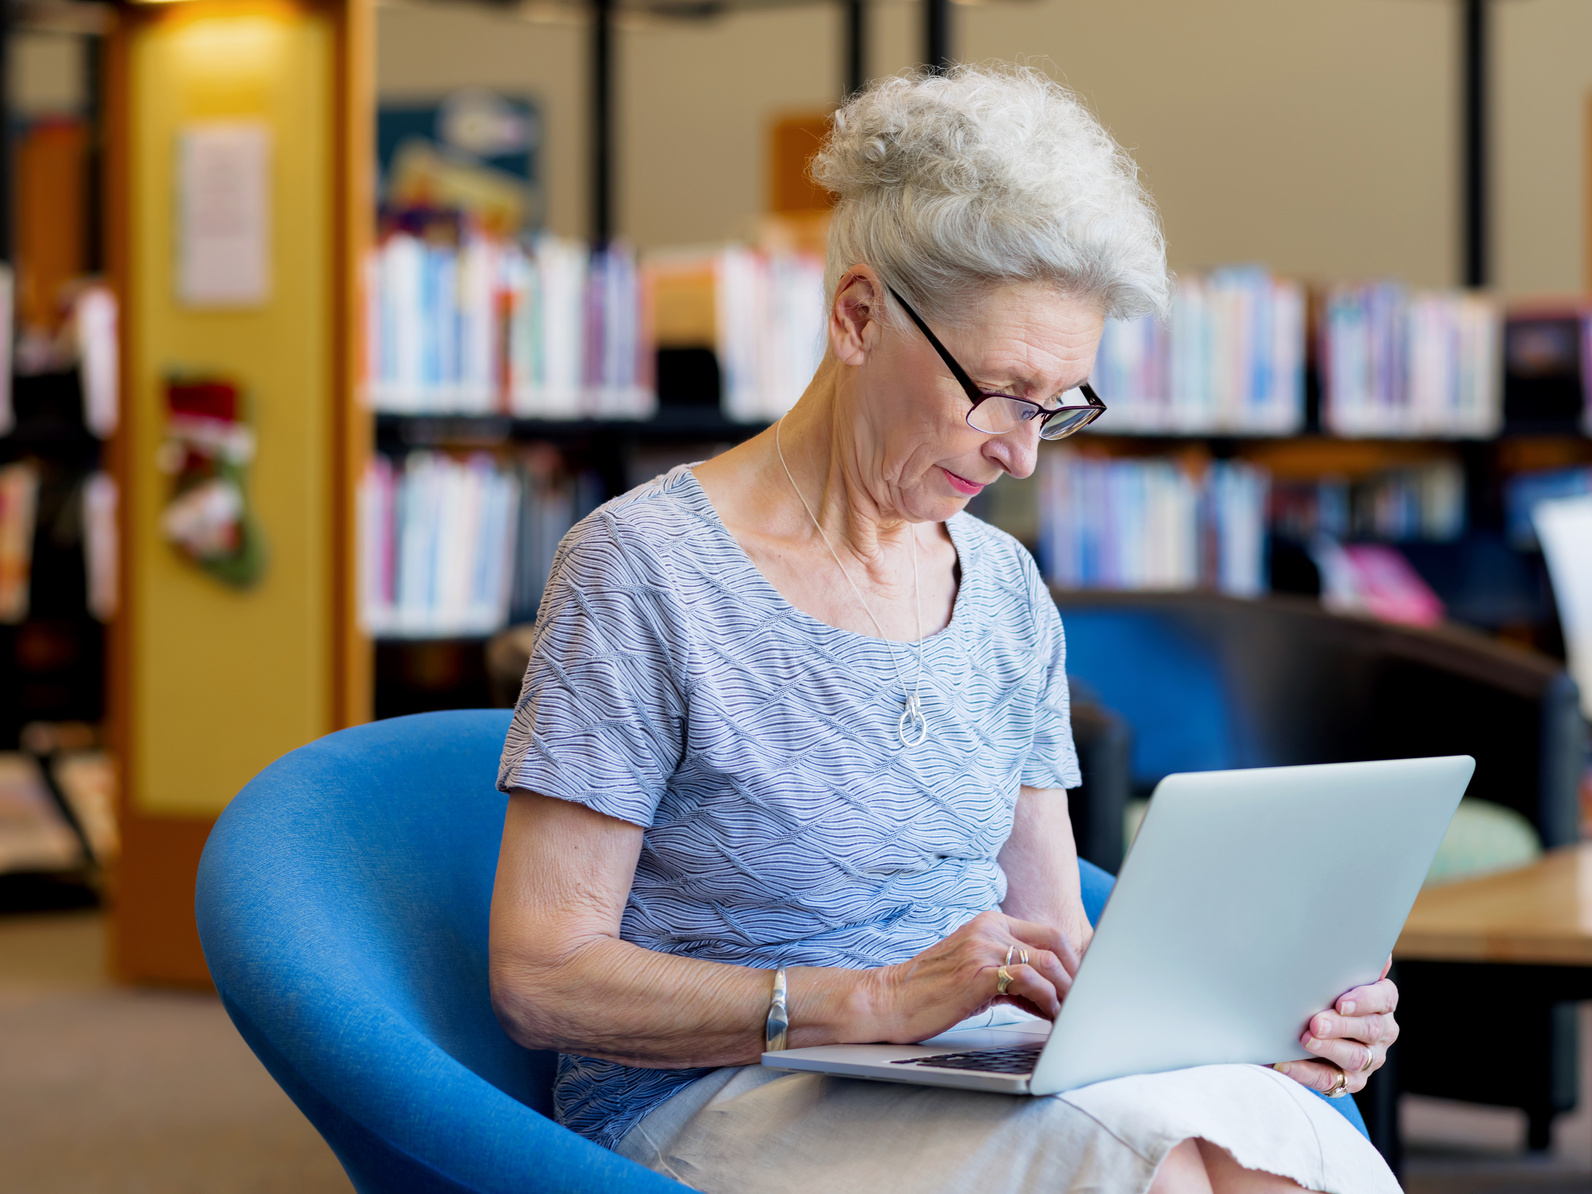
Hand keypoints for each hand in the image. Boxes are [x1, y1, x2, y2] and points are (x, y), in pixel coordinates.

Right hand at [871, 910, 1080, 1043]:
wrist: (888, 1000)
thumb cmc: (930, 993)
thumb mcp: (976, 974)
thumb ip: (1012, 976)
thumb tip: (1052, 997)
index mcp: (990, 923)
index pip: (1048, 933)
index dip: (1074, 961)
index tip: (1085, 986)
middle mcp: (989, 928)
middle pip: (1056, 943)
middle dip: (1078, 975)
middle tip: (1086, 1003)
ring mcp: (983, 948)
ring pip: (1048, 962)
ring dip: (1068, 992)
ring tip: (1073, 1015)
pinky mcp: (978, 973)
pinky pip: (1030, 982)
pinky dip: (1049, 1001)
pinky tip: (1051, 1017)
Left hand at [1273, 958, 1398, 1096]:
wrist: (1315, 1027)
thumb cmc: (1327, 992)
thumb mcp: (1337, 976)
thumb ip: (1348, 962)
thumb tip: (1361, 939)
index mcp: (1382, 1002)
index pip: (1384, 998)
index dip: (1365, 1000)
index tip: (1341, 1001)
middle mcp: (1382, 1031)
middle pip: (1369, 1029)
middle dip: (1341, 1026)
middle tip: (1316, 1022)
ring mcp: (1370, 1059)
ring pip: (1354, 1057)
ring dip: (1328, 1049)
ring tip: (1304, 1040)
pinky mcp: (1352, 1081)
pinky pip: (1330, 1080)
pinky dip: (1306, 1073)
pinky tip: (1284, 1063)